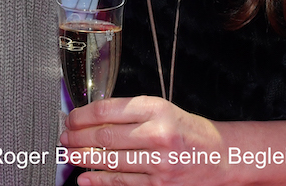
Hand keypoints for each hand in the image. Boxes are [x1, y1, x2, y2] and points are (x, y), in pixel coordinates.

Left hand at [61, 96, 225, 185]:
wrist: (220, 156)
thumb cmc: (187, 130)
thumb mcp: (162, 110)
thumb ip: (130, 113)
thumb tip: (93, 119)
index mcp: (156, 108)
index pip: (108, 110)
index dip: (83, 115)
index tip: (71, 118)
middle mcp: (157, 134)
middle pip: (105, 137)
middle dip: (78, 137)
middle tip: (65, 137)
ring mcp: (158, 162)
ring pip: (110, 161)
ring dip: (84, 158)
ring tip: (69, 155)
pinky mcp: (159, 185)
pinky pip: (122, 182)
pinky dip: (99, 181)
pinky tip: (85, 178)